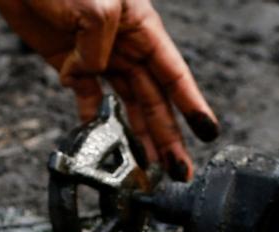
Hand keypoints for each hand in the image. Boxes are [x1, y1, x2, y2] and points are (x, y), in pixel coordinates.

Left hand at [0, 0, 219, 180]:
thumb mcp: (96, 3)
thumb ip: (100, 45)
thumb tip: (92, 75)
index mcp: (142, 26)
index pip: (174, 73)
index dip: (191, 104)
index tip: (207, 131)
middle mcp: (126, 44)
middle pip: (154, 97)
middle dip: (168, 134)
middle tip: (179, 168)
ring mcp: (99, 54)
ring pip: (127, 102)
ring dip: (139, 134)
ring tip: (149, 165)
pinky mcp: (71, 61)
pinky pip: (89, 96)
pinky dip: (94, 118)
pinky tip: (102, 138)